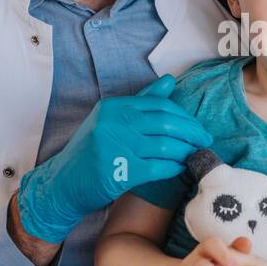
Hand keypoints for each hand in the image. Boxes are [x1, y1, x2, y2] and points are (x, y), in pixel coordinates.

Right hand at [16, 75, 212, 243]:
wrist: (62, 184)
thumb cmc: (89, 153)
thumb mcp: (109, 121)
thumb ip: (140, 102)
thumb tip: (169, 81)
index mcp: (113, 107)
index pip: (160, 105)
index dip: (184, 117)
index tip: (197, 128)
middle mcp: (114, 123)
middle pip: (167, 123)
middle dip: (192, 133)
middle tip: (204, 141)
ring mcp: (116, 147)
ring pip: (166, 145)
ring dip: (186, 151)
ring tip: (194, 156)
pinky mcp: (119, 171)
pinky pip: (158, 167)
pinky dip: (174, 168)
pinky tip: (180, 169)